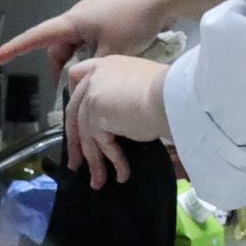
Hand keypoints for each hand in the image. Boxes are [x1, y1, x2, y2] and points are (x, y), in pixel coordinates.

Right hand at [0, 0, 172, 71]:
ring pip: (77, 44)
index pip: (35, 38)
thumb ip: (93, 69)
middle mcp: (79, 16)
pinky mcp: (110, 17)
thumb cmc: (133, 20)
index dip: (13, 50)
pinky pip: (92, 38)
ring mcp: (95, 15)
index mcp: (72, 22)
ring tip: (94, 79)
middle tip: (71, 90)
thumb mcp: (111, 52)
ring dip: (80, 61)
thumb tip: (83, 80)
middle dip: (60, 68)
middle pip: (59, 46)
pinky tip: (109, 63)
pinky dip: (93, 53)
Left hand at [62, 55, 170, 187]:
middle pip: (74, 111)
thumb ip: (123, 96)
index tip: (75, 116)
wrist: (172, 95)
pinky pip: (100, 143)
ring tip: (98, 181)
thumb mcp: (142, 87)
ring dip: (93, 160)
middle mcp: (95, 76)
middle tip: (77, 162)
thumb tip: (119, 119)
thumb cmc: (169, 90)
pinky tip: (121, 174)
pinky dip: (112, 161)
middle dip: (76, 141)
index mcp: (106, 65)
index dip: (72, 96)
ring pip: (86, 133)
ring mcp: (92, 95)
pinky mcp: (95, 114)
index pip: (76, 75)